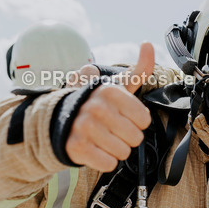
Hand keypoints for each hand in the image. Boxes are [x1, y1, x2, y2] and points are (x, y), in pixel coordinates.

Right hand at [64, 42, 153, 171]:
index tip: (122, 116)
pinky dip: (105, 161)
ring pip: (123, 152)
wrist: (59, 121)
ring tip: (102, 138)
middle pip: (136, 138)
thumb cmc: (96, 104)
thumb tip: (148, 44)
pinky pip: (109, 163)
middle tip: (111, 129)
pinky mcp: (76, 147)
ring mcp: (84, 127)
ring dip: (116, 149)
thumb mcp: (116, 86)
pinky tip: (95, 149)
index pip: (144, 119)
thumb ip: (137, 69)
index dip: (136, 122)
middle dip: (126, 137)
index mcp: (109, 91)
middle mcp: (96, 107)